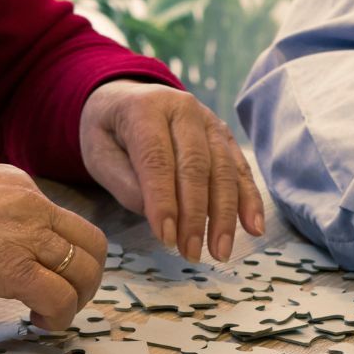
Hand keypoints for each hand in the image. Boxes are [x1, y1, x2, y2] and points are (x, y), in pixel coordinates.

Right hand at [0, 164, 106, 330]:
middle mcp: (34, 207)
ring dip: (76, 302)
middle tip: (67, 299)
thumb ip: (1, 212)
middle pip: (93, 247)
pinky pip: (60, 298)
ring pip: (83, 273)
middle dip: (87, 280)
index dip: (76, 256)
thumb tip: (11, 242)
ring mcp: (27, 236)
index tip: (59, 276)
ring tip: (50, 313)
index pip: (73, 224)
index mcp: (23, 187)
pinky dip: (59, 317)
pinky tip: (39, 321)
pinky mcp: (14, 268)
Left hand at [79, 80, 264, 262]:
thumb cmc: (109, 134)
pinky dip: (249, 199)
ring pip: (223, 169)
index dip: (163, 202)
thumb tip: (162, 217)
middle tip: (191, 253)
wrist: (124, 100)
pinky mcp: (224, 135)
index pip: (158, 160)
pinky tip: (253, 227)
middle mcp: (183, 108)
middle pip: (196, 166)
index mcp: (145, 109)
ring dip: (225, 215)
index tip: (167, 239)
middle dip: (195, 216)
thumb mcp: (99, 156)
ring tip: (220, 251)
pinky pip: (241, 168)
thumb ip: (125, 185)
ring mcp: (208, 121)